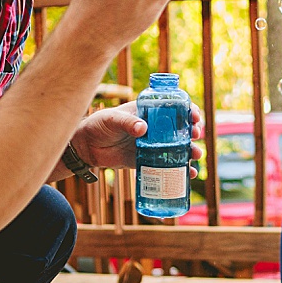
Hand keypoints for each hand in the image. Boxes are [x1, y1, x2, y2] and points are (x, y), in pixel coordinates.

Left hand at [70, 101, 203, 173]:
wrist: (86, 147)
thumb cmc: (98, 125)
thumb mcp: (112, 119)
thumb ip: (126, 123)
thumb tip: (142, 129)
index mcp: (148, 112)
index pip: (174, 108)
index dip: (188, 110)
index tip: (195, 116)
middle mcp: (154, 128)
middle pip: (180, 129)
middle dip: (193, 133)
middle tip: (195, 136)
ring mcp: (151, 145)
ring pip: (177, 148)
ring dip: (190, 152)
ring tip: (195, 156)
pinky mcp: (146, 161)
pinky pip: (166, 166)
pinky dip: (179, 170)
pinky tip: (189, 174)